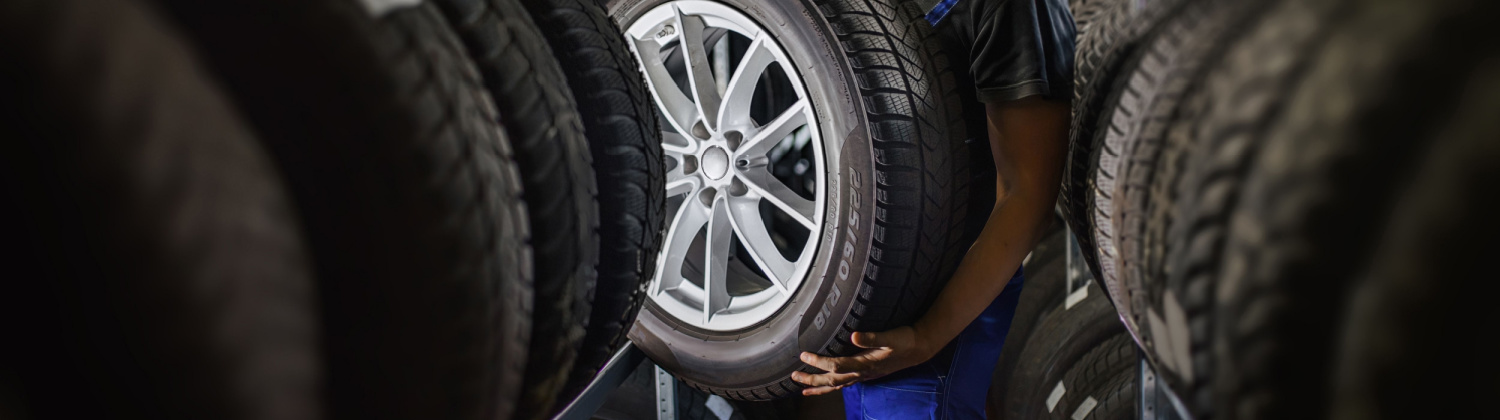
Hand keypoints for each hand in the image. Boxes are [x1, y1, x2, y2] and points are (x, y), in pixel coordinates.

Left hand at [789, 326, 938, 395]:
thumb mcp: (890, 337)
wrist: (918, 349)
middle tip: (794, 376)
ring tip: (802, 388)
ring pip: (836, 385)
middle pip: (831, 380)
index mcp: (865, 363)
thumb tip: (853, 335)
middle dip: (811, 379)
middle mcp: (862, 373)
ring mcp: (863, 376)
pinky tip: (824, 386)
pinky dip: (831, 387)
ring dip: (818, 387)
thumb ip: (871, 337)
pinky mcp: (865, 374)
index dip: (819, 361)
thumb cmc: (904, 340)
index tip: (804, 355)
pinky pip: (844, 384)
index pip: (836, 365)